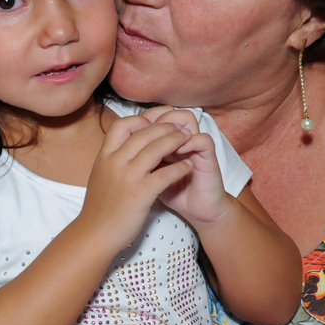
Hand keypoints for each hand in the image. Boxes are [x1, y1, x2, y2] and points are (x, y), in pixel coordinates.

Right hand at [79, 115, 194, 248]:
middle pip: (143, 132)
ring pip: (156, 148)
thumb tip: (124, 147)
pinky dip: (179, 168)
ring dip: (175, 140)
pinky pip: (165, 174)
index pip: (122, 124)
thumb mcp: (100, 176)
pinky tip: (187, 166)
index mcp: (104, 156)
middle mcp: (115, 162)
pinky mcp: (141, 193)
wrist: (95, 234)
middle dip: (165, 127)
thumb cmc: (99, 208)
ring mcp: (128, 177)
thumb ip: (112, 160)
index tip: (154, 123)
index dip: (140, 119)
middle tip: (179, 127)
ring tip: (188, 139)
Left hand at [139, 107, 229, 226]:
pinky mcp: (209, 158)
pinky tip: (179, 152)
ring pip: (187, 119)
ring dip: (171, 127)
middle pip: (168, 112)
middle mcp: (181, 138)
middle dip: (154, 121)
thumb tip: (114, 151)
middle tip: (144, 134)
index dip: (142, 118)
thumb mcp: (148, 177)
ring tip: (161, 141)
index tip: (130, 133)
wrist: (197, 212)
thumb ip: (137, 161)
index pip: (154, 116)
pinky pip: (203, 140)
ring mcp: (196, 146)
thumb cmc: (172, 194)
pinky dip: (190, 142)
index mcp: (165, 140)